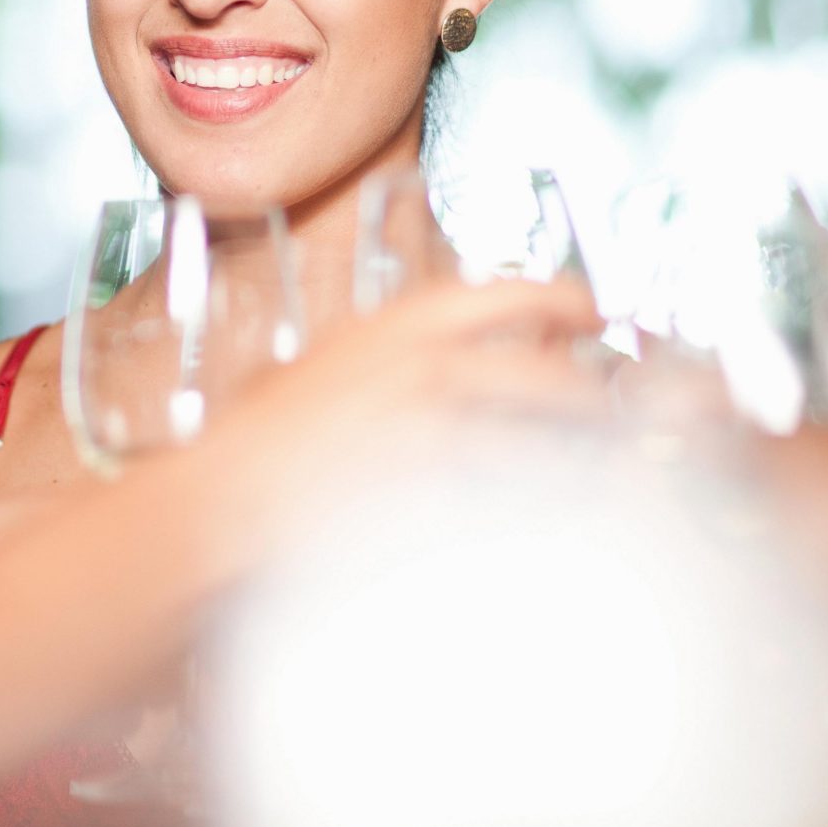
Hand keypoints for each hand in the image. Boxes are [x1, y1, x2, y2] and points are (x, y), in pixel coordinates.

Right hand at [192, 272, 614, 551]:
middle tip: (611, 422)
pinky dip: (541, 516)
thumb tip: (457, 369)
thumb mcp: (328, 369)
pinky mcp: (441, 498)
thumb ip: (397, 360)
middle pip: (555, 379)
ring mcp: (438, 434)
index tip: (597, 317)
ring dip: (578, 467)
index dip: (569, 303)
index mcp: (401, 322)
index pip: (514, 295)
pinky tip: (544, 531)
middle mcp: (428, 366)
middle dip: (594, 405)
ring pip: (548, 447)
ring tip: (592, 487)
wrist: (216, 504)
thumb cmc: (257, 444)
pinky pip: (519, 506)